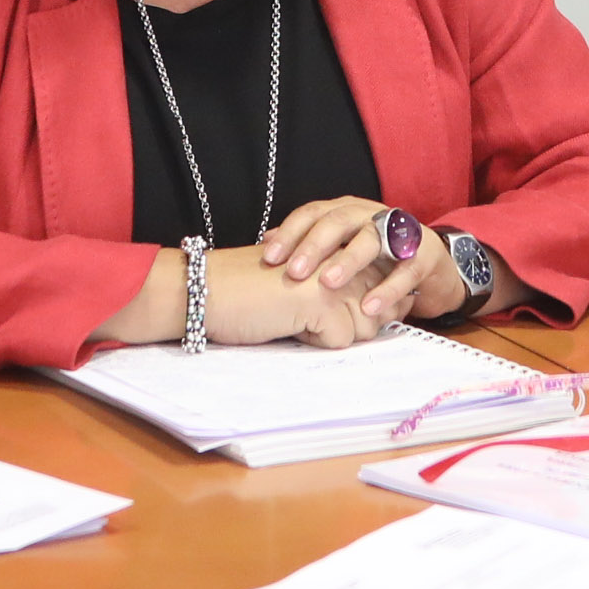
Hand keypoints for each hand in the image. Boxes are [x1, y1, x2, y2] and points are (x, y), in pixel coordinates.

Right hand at [199, 248, 391, 348]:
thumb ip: (340, 288)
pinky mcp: (324, 300)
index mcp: (337, 247)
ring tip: (293, 312)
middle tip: (303, 310)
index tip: (325, 306)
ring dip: (329, 333)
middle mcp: (342, 255)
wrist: (208, 289)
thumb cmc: (249, 290)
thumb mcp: (303, 284)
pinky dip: (312, 340)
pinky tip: (286, 320)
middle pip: (376, 312)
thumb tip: (380, 312)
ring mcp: (336, 276)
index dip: (364, 307)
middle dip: (347, 325)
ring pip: (364, 328)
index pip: (380, 285)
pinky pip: (339, 340)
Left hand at [257, 196, 455, 330]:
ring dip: (348, 261)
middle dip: (314, 246)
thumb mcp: (340, 247)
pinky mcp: (423, 255)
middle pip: (338, 222)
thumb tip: (266, 245)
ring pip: (370, 240)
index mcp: (345, 211)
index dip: (290, 233)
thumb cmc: (376, 257)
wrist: (430, 264)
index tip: (270, 258)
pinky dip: (386, 289)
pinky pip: (404, 271)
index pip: (313, 214)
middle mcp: (369, 215)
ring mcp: (398, 233)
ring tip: (328, 283)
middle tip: (294, 272)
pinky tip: (369, 307)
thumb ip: (307, 244)